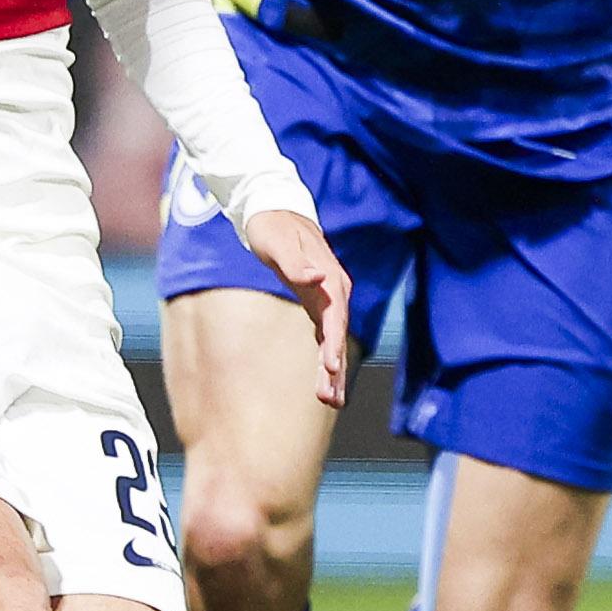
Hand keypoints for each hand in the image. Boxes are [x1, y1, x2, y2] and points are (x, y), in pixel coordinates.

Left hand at [238, 203, 354, 407]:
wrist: (274, 210)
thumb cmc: (273, 226)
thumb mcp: (278, 242)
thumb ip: (297, 263)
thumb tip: (318, 277)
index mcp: (330, 278)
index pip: (336, 317)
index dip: (334, 343)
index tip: (333, 368)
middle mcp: (334, 290)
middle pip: (338, 334)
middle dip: (335, 368)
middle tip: (331, 399)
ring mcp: (328, 298)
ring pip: (333, 339)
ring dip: (332, 370)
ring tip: (330, 400)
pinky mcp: (317, 303)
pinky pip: (325, 335)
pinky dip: (325, 358)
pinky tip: (325, 380)